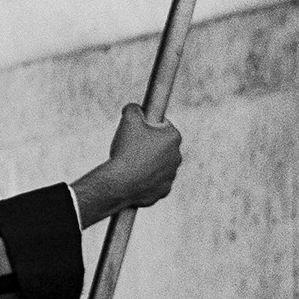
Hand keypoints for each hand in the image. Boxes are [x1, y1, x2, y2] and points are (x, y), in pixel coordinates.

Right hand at [72, 108, 181, 224]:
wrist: (121, 183)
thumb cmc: (126, 150)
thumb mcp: (128, 119)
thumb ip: (133, 108)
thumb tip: (134, 107)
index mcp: (173, 137)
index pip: (163, 125)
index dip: (149, 125)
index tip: (138, 129)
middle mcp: (177, 156)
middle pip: (162, 146)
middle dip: (150, 144)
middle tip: (132, 146)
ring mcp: (172, 175)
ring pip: (159, 165)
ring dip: (148, 163)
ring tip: (131, 163)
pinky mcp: (164, 190)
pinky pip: (155, 182)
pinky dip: (146, 180)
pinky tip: (134, 178)